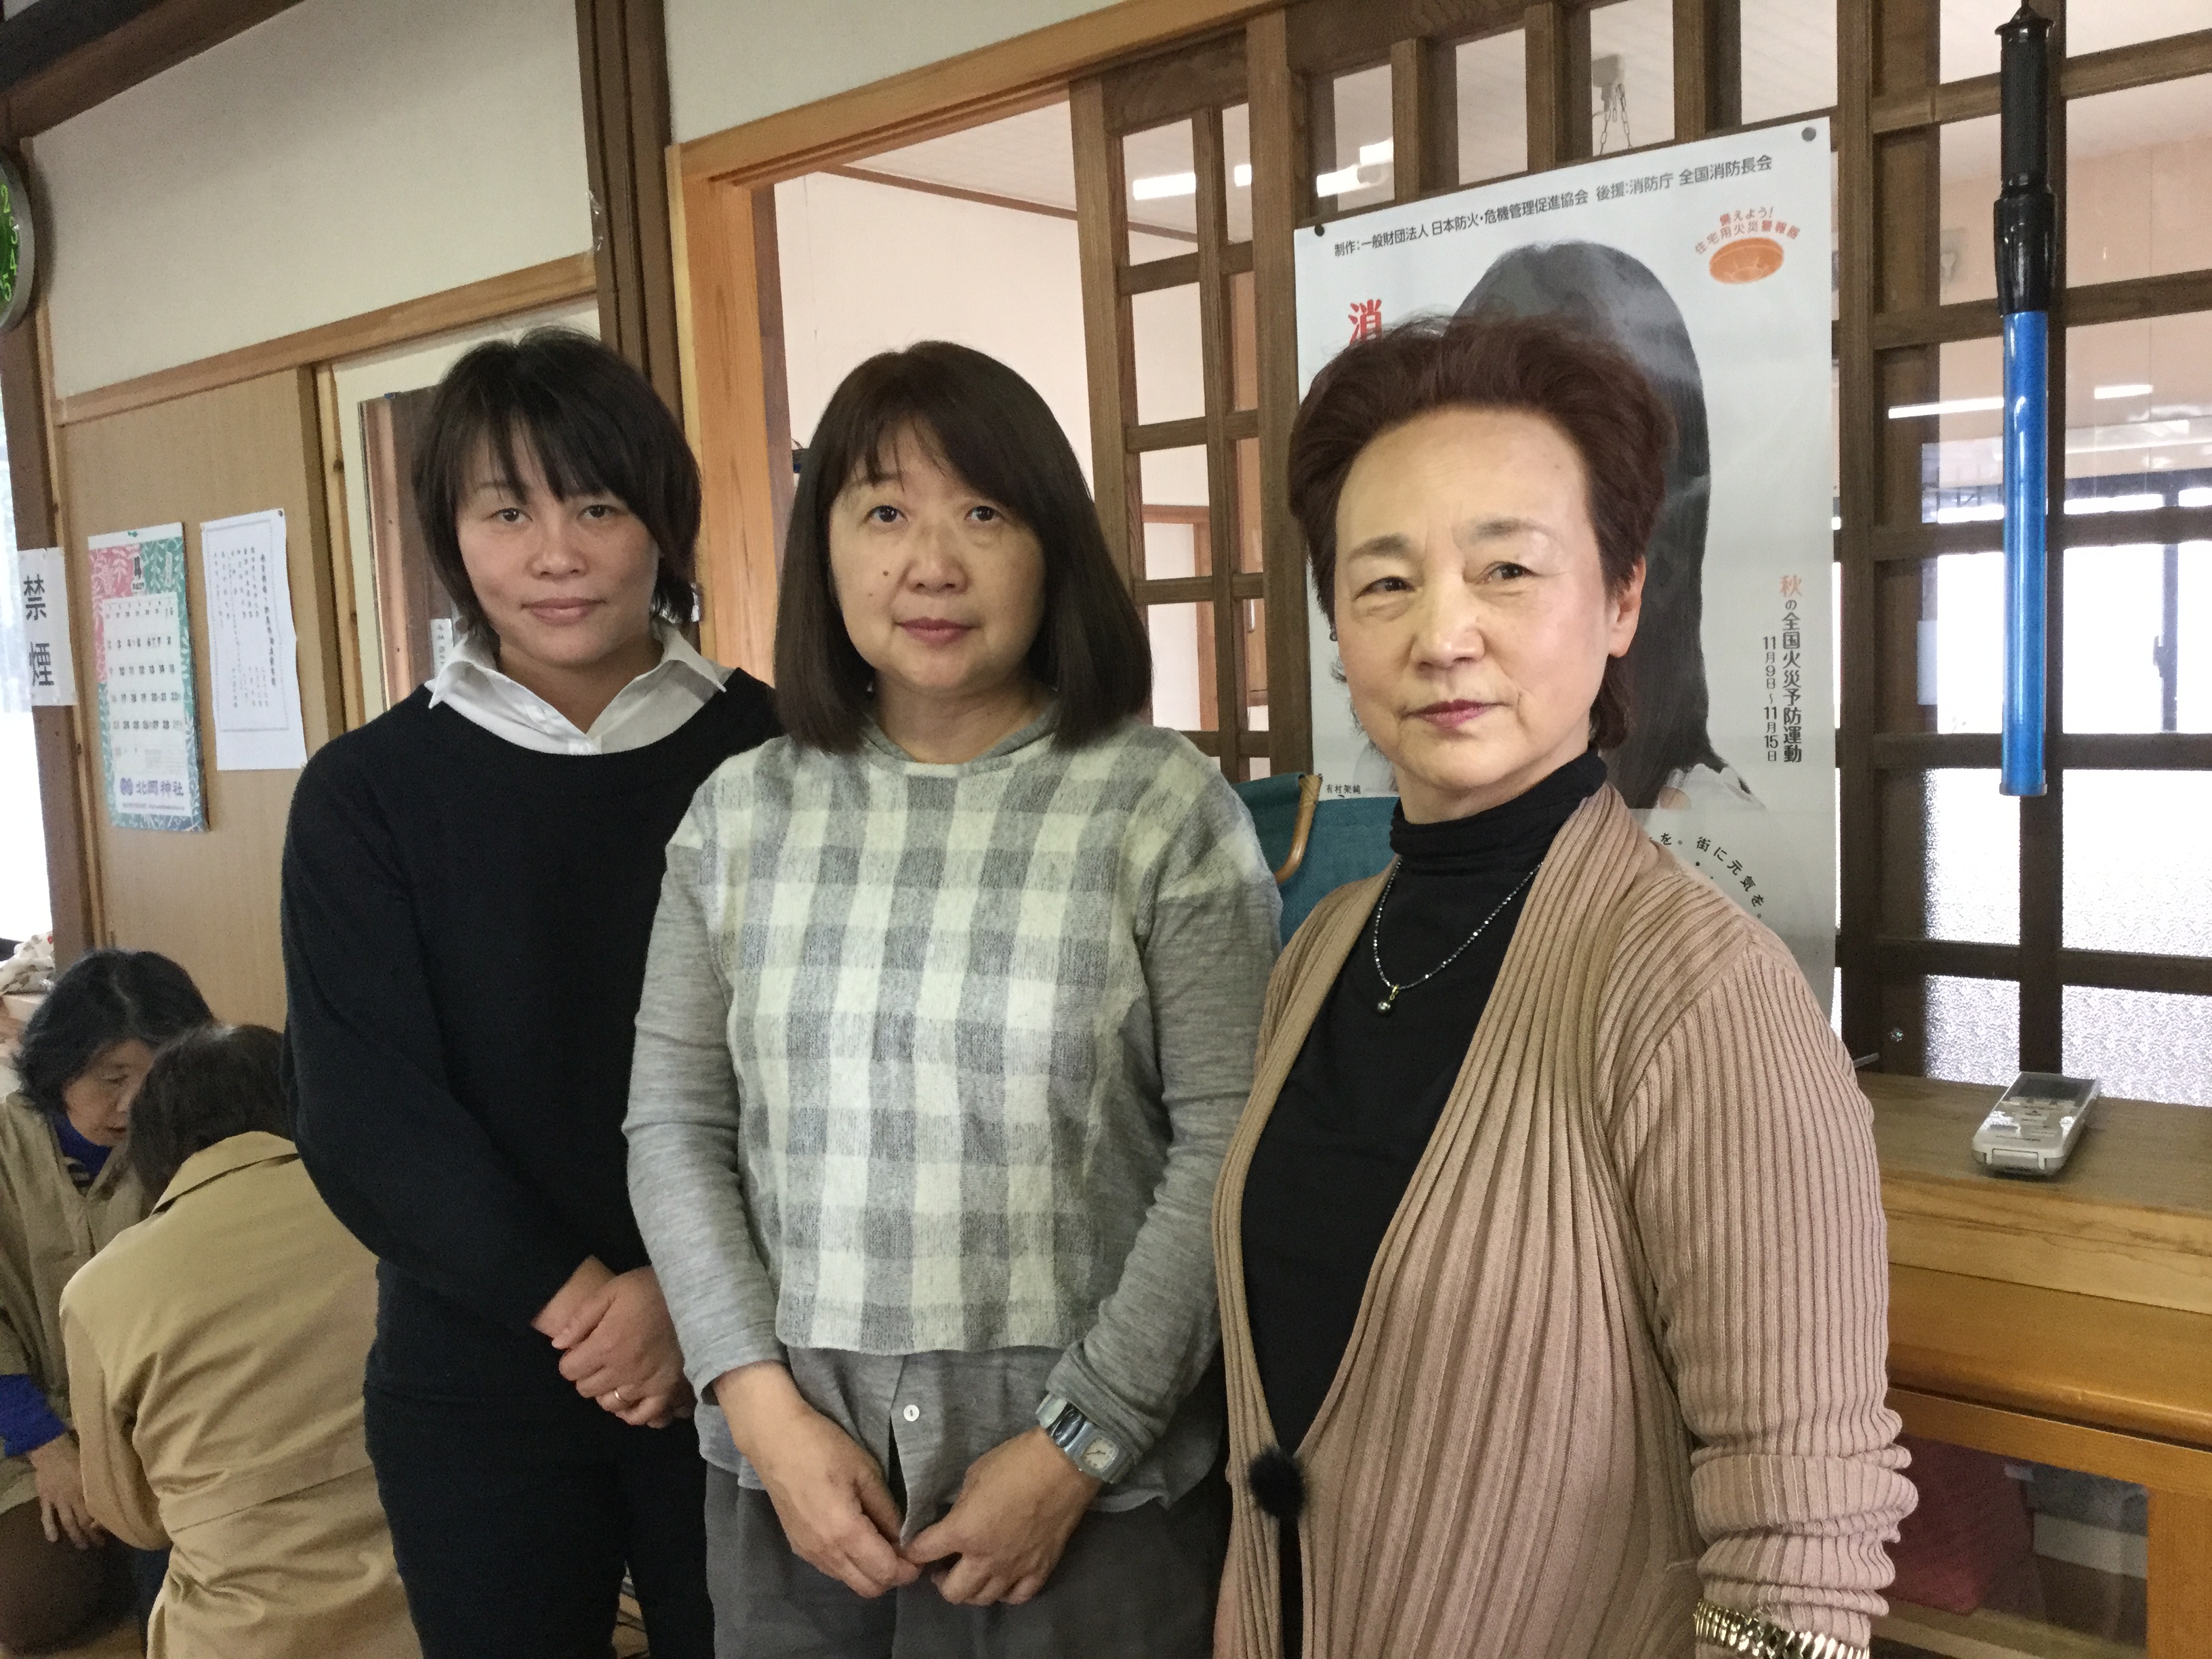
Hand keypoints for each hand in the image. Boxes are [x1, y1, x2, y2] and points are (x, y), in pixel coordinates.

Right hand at [27, 1436, 106, 1549]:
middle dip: (93, 1534)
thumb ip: (107, 1476)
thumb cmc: (77, 1453)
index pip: (99, 1509)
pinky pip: (47, 1516)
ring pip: (68, 1522)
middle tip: (100, 1545)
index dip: (105, 1521)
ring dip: (75, 1535)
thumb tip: (125, 1484)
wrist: (51, 1450)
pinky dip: (49, 1528)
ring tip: (82, 1546)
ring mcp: (58, 1500)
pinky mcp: (45, 1499)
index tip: (115, 1529)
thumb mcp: (97, 1464)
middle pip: (84, 1520)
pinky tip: (53, 1539)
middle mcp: (74, 1497)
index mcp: (88, 1489)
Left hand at [549, 1268, 689, 1426]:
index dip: (572, 1359)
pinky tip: (632, 1398)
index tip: (583, 1348)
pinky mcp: (667, 1390)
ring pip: (611, 1405)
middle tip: (600, 1359)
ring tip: (617, 1375)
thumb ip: (582, 1317)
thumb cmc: (652, 1289)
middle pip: (587, 1389)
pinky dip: (633, 1412)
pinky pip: (643, 1416)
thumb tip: (558, 1344)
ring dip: (608, 1392)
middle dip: (587, 1374)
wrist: (697, 1296)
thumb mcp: (613, 1289)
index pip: (569, 1370)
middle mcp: (622, 1371)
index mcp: (605, 1345)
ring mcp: (646, 1384)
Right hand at [716, 1363, 916, 1598]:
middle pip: (869, 1588)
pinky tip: (857, 1536)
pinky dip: (851, 1564)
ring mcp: (808, 1553)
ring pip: (849, 1581)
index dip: (908, 1569)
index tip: (919, 1552)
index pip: (885, 1572)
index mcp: (845, 1533)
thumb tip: (904, 1538)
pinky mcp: (799, 1547)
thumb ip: (887, 1510)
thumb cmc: (823, 1448)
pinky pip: (833, 1569)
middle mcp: (825, 1553)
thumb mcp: (866, 1472)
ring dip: (871, 1571)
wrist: (775, 1440)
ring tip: (882, 1540)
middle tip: (904, 1549)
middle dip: (892, 1575)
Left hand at [906, 1427, 1098, 1606]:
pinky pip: (1016, 1597)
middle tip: (944, 1563)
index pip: (923, 1552)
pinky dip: (1004, 1591)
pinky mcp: (1040, 1570)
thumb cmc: (1015, 1461)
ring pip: (982, 1599)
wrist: (1063, 1464)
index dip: (912, 1550)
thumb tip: (956, 1518)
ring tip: (972, 1571)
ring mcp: (1014, 1569)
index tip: (913, 1547)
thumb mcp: (974, 1474)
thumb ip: (961, 1505)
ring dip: (971, 1587)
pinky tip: (1003, 1578)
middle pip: (952, 1592)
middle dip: (940, 1579)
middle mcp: (985, 1559)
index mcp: (963, 1531)